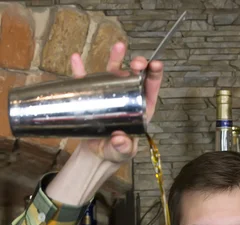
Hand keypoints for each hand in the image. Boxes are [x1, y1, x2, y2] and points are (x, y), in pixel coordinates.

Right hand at [70, 42, 162, 163]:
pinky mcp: (92, 96)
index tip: (155, 65)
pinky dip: (80, 70)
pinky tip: (76, 60)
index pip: (150, 89)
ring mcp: (110, 94)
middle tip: (136, 62)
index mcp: (140, 109)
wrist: (97, 155)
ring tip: (119, 46)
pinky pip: (86, 81)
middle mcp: (127, 97)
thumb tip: (120, 139)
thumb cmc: (115, 152)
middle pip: (134, 77)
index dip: (154, 76)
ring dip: (116, 58)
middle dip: (138, 65)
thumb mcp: (122, 152)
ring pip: (114, 73)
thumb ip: (123, 147)